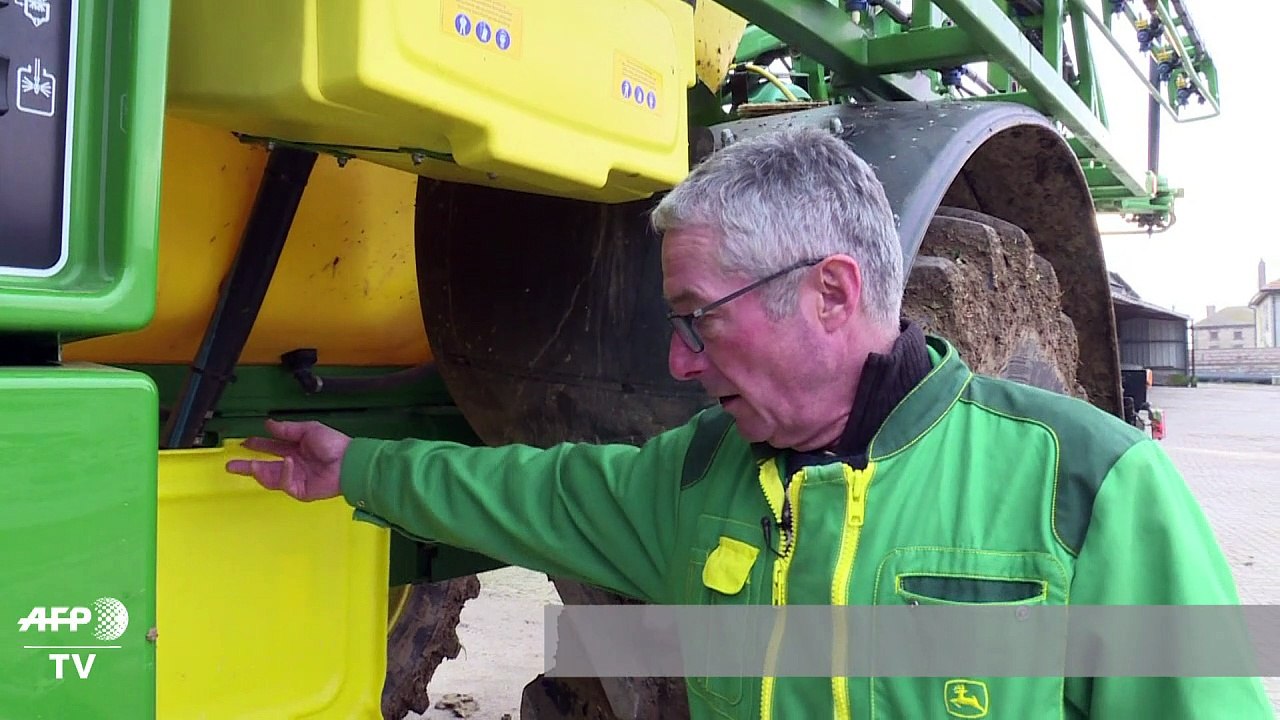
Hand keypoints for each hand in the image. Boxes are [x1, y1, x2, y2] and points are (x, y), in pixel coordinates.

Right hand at [225, 419, 351, 500]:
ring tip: (248, 465)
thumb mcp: (308, 429)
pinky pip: (285, 483)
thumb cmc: (334, 444)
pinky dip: (284, 472)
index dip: (258, 445)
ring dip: (258, 471)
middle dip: (247, 466)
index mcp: (296, 448)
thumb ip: (287, 429)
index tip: (244, 443)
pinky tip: (286, 462)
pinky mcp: (300, 490)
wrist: (349, 461)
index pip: (272, 447)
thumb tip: (268, 424)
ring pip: (270, 478)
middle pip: (265, 466)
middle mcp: (293, 464)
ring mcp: (296, 478)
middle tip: (231, 465)